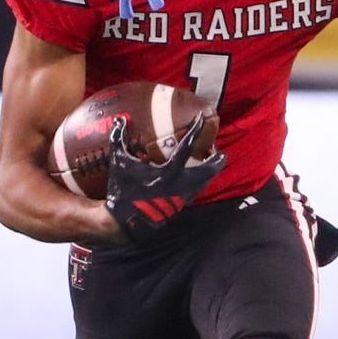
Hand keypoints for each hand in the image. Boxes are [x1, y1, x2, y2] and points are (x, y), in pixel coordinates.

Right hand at [103, 114, 224, 239]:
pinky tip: (196, 179)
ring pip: (204, 182)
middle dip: (217, 160)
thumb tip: (120, 120)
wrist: (124, 221)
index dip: (196, 129)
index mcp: (169, 171)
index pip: (187, 146)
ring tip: (211, 163)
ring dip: (209, 172)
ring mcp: (182, 197)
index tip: (203, 117)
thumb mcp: (118, 162)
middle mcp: (181, 184)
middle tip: (218, 151)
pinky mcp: (179, 206)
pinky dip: (198, 183)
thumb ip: (118, 139)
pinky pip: (194, 191)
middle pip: (208, 170)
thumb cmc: (122, 190)